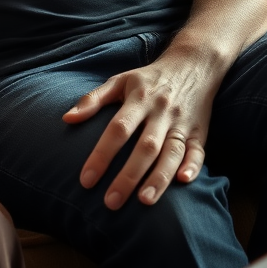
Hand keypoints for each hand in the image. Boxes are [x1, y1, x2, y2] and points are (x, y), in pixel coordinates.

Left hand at [63, 52, 216, 209]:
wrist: (192, 65)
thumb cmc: (148, 78)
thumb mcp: (119, 81)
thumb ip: (92, 99)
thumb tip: (66, 119)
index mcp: (139, 99)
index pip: (117, 130)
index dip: (101, 155)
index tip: (86, 180)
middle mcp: (161, 112)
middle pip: (145, 147)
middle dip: (128, 176)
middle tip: (110, 202)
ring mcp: (182, 123)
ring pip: (172, 153)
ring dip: (159, 178)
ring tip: (144, 202)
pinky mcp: (200, 133)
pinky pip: (199, 152)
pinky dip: (193, 167)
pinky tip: (184, 183)